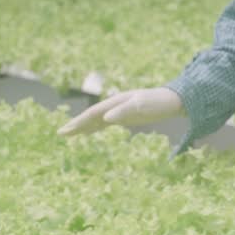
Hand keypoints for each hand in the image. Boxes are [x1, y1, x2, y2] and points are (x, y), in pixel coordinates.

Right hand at [57, 87, 182, 136]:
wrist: (174, 101)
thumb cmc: (158, 103)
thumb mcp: (142, 107)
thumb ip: (125, 111)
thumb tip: (106, 118)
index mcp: (116, 102)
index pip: (93, 113)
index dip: (79, 122)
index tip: (66, 130)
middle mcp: (115, 105)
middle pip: (91, 116)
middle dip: (76, 124)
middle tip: (60, 133)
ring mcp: (119, 110)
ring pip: (96, 119)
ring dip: (83, 126)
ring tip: (69, 133)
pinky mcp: (126, 116)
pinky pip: (105, 123)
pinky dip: (94, 128)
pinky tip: (89, 132)